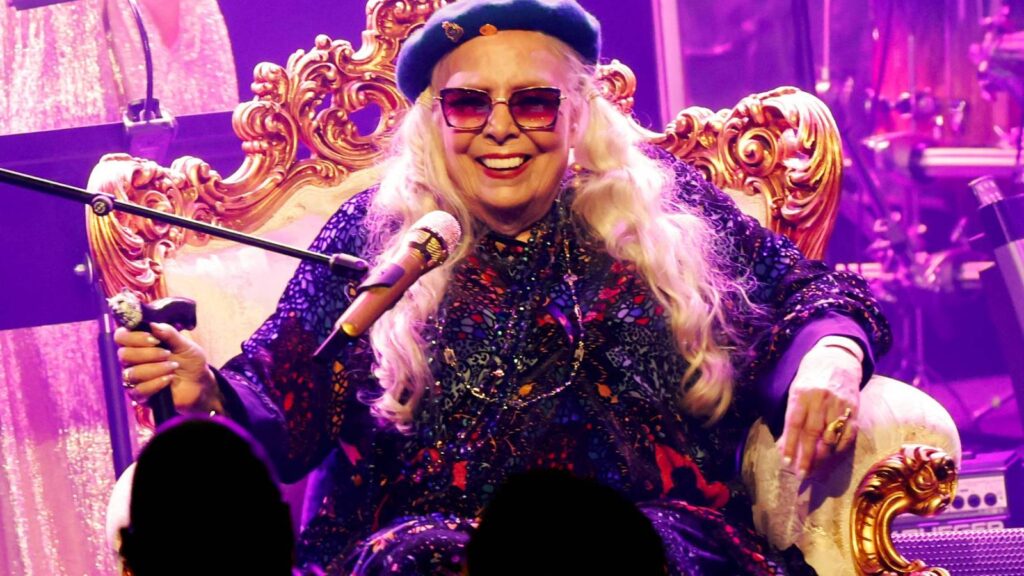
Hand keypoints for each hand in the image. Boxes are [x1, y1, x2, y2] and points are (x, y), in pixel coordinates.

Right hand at [114, 323, 221, 414]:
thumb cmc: (190, 361)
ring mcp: (135, 378)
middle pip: (123, 354)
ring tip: (173, 366)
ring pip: (131, 373)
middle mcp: (133, 360)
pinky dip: (156, 383)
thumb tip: (152, 324)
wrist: (200, 382)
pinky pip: (139, 389)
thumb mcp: (185, 344)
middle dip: (148, 354)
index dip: (134, 337)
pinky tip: (169, 379)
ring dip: (155, 368)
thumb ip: (169, 333)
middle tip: (167, 354)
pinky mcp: (140, 395)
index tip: (154, 339)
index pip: (121, 336)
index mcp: (139, 344)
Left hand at [778, 338, 862, 478]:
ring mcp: (839, 404)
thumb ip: (791, 416)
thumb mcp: (795, 391)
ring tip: (816, 471)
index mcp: (801, 394)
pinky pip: (849, 433)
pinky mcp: (854, 408)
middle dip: (807, 457)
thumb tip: (784, 446)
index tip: (786, 463)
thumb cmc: (810, 379)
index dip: (790, 444)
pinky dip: (841, 449)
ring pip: (832, 436)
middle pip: (813, 433)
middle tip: (802, 474)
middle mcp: (820, 399)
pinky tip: (833, 459)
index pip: (794, 423)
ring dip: (824, 457)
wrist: (836, 359)